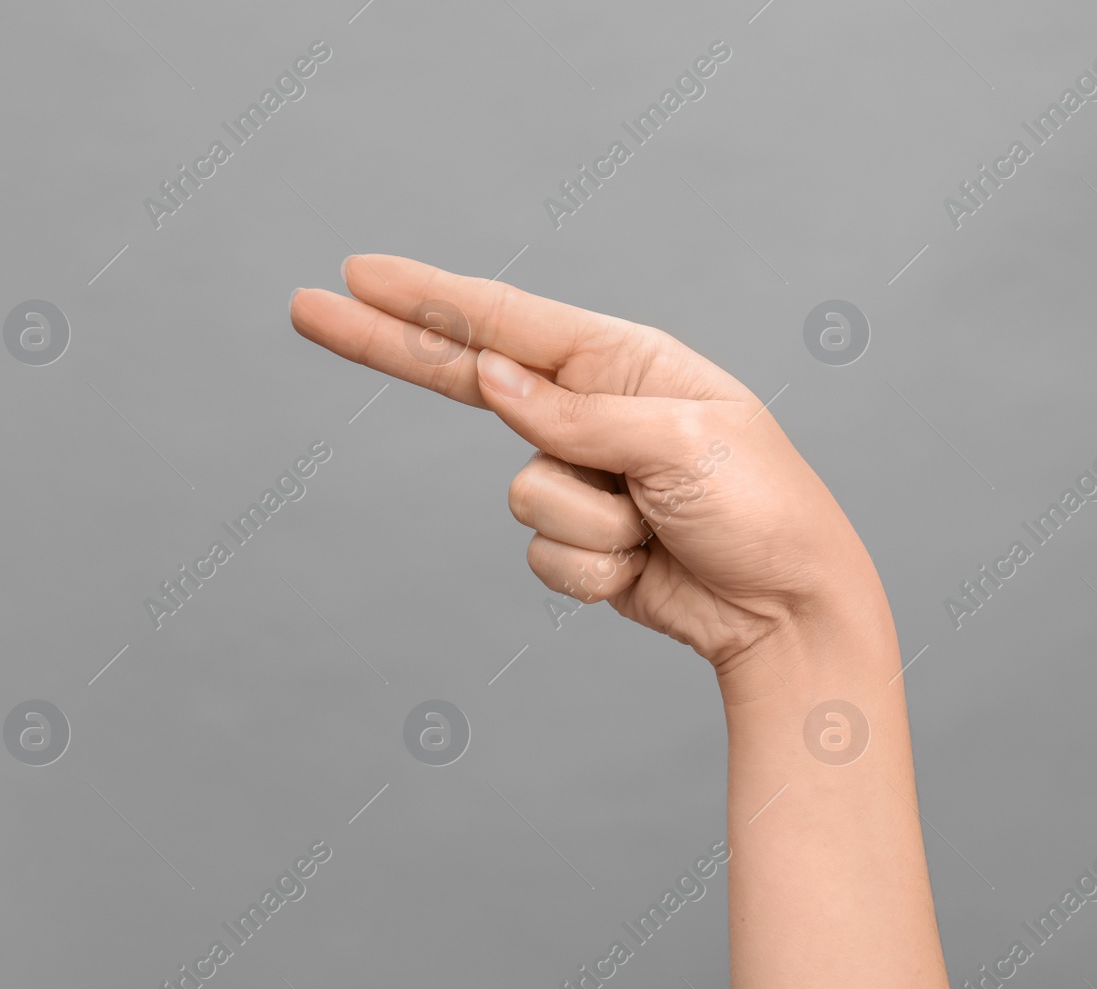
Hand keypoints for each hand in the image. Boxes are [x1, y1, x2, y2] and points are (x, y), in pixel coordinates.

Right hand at [289, 256, 882, 678]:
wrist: (788, 606)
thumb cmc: (760, 506)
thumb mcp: (680, 441)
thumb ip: (577, 414)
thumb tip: (493, 378)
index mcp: (623, 363)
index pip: (504, 322)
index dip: (426, 300)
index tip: (358, 274)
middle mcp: (591, 412)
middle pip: (467, 379)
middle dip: (391, 346)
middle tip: (308, 307)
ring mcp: (583, 478)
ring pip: (523, 497)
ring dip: (591, 522)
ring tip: (657, 524)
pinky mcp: (582, 541)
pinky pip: (544, 555)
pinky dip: (595, 569)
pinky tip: (646, 564)